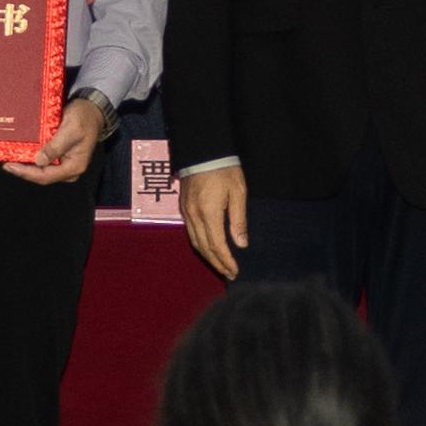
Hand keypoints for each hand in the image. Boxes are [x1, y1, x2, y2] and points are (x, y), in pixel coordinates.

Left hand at [6, 93, 110, 186]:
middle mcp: (69, 169)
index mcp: (74, 166)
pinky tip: (20, 154)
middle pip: (42, 176)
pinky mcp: (60, 158)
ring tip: (9, 159)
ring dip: (25, 166)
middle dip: (23, 171)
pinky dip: (31, 159)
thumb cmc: (84, 118)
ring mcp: (64, 164)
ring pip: (41, 171)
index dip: (26, 173)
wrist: (92, 109)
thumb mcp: (70, 130)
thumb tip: (38, 161)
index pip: (46, 176)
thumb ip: (55, 146)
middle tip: (6, 163)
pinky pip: (43, 163)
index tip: (10, 166)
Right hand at [182, 162, 248, 279]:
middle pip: (204, 248)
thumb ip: (239, 219)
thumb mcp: (238, 192)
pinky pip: (190, 232)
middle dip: (217, 263)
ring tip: (220, 265)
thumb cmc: (224, 170)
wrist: (203, 150)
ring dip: (207, 256)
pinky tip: (208, 248)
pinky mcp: (183, 207)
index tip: (235, 271)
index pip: (217, 245)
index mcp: (209, 213)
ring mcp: (186, 212)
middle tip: (229, 274)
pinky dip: (200, 245)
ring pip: (195, 242)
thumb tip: (241, 244)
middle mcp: (194, 216)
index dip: (226, 261)